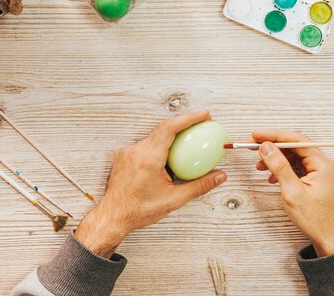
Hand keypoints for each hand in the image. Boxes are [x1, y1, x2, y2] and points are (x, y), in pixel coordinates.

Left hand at [76, 110, 226, 257]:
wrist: (114, 216)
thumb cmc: (139, 210)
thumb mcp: (174, 200)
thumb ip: (199, 186)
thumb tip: (219, 176)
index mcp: (149, 159)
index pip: (170, 128)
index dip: (189, 118)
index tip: (204, 115)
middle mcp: (137, 151)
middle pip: (164, 128)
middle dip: (184, 123)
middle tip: (201, 124)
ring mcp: (128, 152)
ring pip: (154, 135)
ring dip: (171, 134)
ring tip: (187, 139)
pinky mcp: (124, 155)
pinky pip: (146, 144)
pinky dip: (160, 145)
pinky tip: (169, 154)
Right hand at [254, 131, 333, 256]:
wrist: (325, 237)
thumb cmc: (314, 218)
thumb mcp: (292, 191)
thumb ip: (279, 166)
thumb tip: (266, 147)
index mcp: (321, 163)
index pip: (296, 139)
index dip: (274, 135)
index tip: (256, 136)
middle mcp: (321, 163)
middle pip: (294, 145)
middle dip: (272, 146)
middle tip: (253, 147)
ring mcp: (317, 170)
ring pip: (292, 155)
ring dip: (275, 158)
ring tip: (259, 166)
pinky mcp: (312, 177)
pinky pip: (294, 165)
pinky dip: (281, 168)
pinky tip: (271, 177)